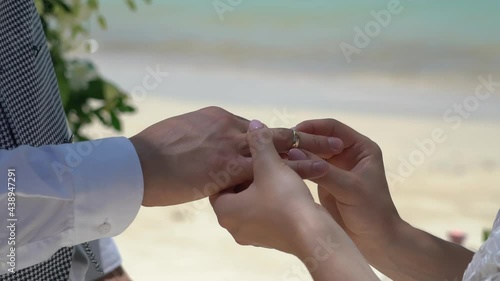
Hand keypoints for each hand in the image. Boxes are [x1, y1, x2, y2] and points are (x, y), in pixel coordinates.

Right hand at [130, 107, 342, 205]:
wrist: (136, 164)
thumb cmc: (151, 152)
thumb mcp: (181, 135)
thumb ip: (202, 137)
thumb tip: (208, 144)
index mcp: (218, 118)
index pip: (255, 131)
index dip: (277, 141)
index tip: (295, 145)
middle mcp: (230, 128)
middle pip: (275, 135)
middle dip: (305, 138)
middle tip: (332, 140)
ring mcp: (229, 146)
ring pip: (277, 150)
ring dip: (306, 153)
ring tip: (332, 154)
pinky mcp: (226, 168)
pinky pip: (265, 170)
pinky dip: (289, 170)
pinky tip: (311, 173)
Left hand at [210, 120, 378, 280]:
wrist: (313, 235)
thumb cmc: (285, 199)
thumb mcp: (270, 165)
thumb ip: (260, 143)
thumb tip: (254, 124)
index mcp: (224, 211)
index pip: (220, 182)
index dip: (235, 165)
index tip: (249, 155)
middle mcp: (232, 226)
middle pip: (235, 193)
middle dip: (249, 176)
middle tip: (263, 161)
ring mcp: (250, 237)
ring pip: (251, 204)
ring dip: (262, 188)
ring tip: (276, 173)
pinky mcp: (269, 241)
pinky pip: (264, 215)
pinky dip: (271, 202)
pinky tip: (285, 190)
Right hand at [292, 119, 401, 259]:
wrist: (376, 242)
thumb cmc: (371, 212)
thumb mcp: (349, 188)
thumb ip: (324, 170)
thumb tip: (294, 151)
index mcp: (360, 148)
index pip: (333, 128)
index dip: (313, 127)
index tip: (291, 132)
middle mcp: (347, 154)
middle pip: (320, 139)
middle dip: (300, 141)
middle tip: (278, 144)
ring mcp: (335, 168)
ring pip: (312, 154)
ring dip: (296, 154)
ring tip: (275, 155)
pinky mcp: (325, 182)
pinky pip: (308, 169)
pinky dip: (296, 168)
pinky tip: (281, 169)